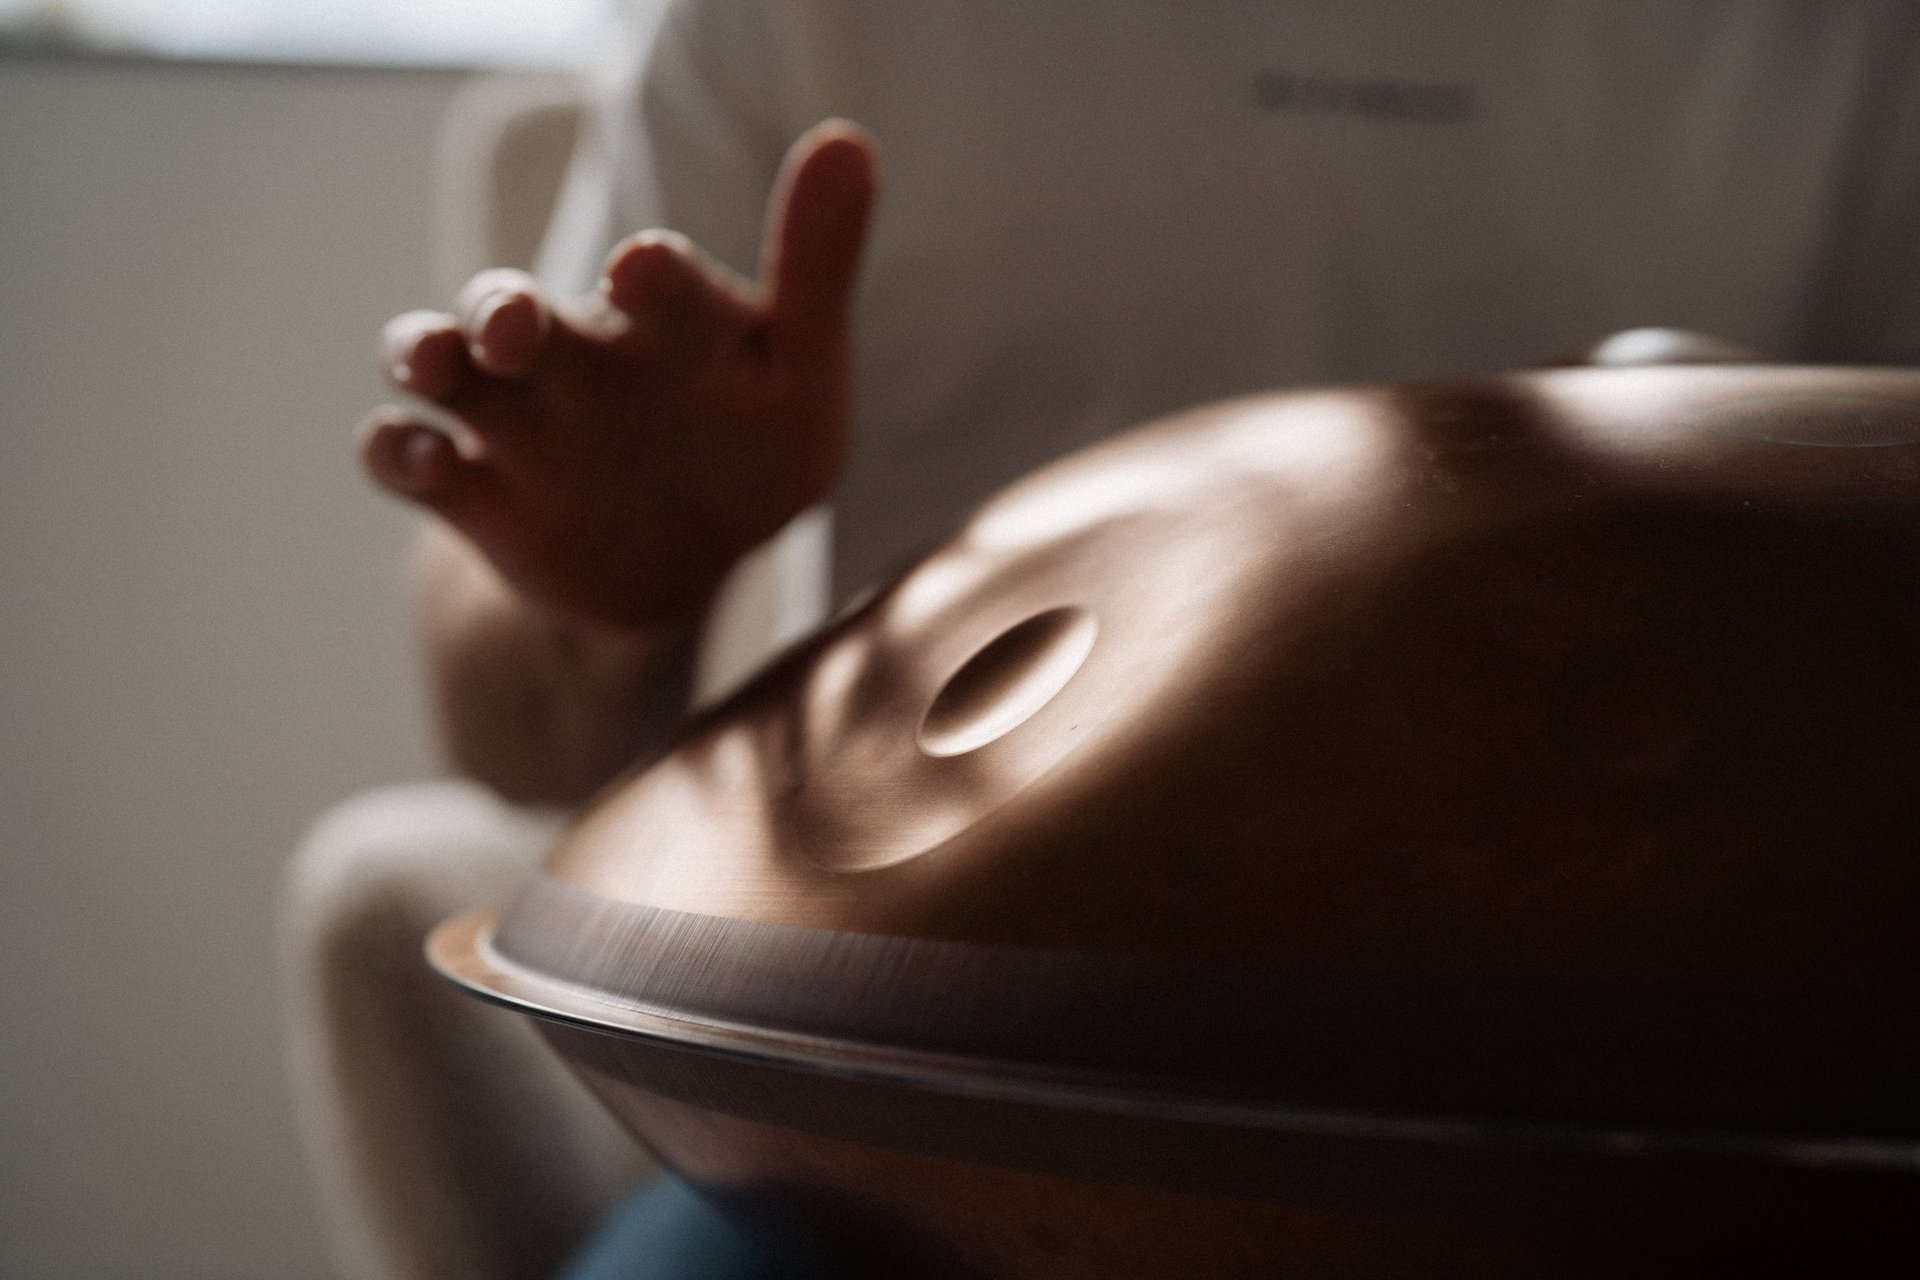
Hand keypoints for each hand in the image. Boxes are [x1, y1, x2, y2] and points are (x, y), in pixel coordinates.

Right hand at [362, 120, 877, 627]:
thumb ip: (818, 268)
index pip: (656, 284)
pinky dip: (402, 453)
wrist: (687, 557)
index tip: (644, 273)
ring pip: (438, 364)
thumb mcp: (800, 374)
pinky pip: (406, 458)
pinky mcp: (471, 490)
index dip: (649, 276)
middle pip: (512, 307)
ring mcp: (514, 418)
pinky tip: (427, 460)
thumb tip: (850, 140)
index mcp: (662, 320)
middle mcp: (573, 354)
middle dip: (501, 309)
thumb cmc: (752, 445)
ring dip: (422, 351)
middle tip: (514, 326)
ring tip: (434, 363)